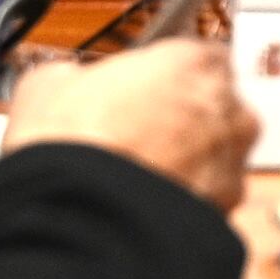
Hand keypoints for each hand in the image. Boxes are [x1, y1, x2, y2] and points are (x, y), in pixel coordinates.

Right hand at [2, 40, 253, 207]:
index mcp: (194, 62)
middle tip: (133, 136)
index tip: (141, 91)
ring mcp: (230, 165)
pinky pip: (209, 199)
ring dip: (186, 163)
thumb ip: (77, 74)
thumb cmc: (69, 148)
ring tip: (134, 176)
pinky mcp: (225, 211)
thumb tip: (67, 79)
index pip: (196, 56)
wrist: (79, 221)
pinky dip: (184, 201)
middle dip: (181, 120)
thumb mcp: (49, 84)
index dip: (164, 76)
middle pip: (213, 107)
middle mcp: (226, 111)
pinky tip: (144, 204)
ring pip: (214, 158)